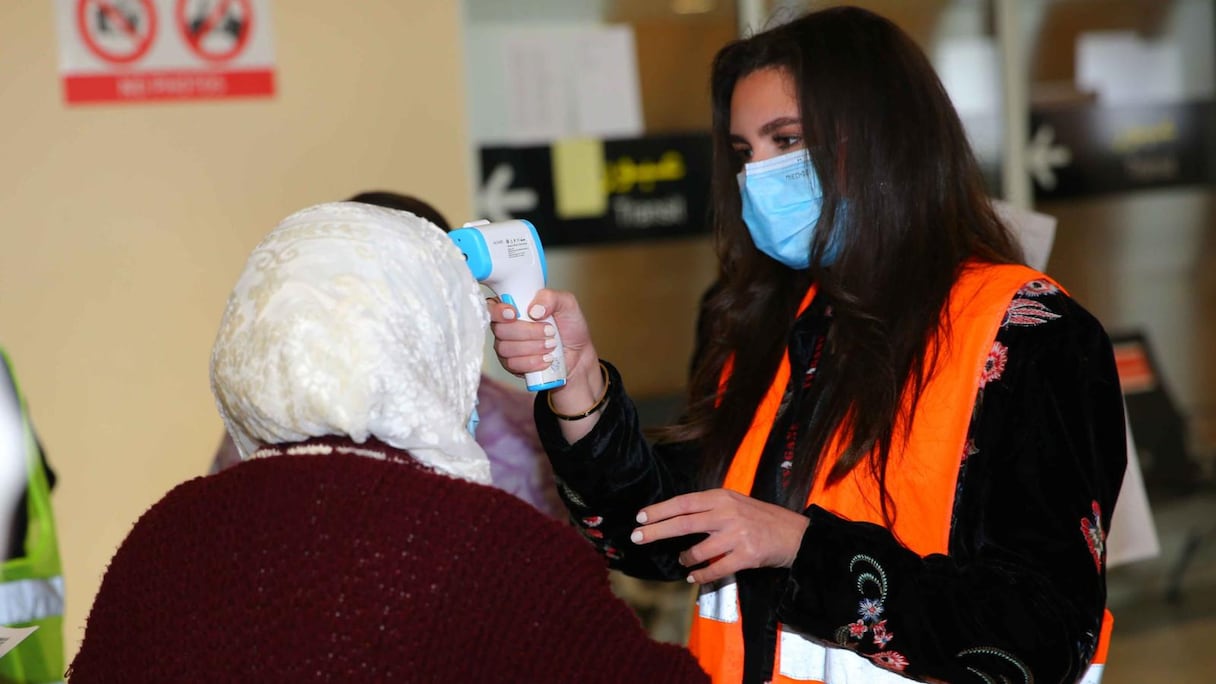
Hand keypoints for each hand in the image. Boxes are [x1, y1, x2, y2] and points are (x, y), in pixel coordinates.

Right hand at [489, 289, 604, 441]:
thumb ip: (551, 298)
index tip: (514, 313)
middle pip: (500, 329)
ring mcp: (506, 346)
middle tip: (550, 331)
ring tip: (551, 345)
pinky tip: (546, 358)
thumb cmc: (569, 327)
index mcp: (514, 306)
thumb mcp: (567, 304)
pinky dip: (533, 361)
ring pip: (506, 348)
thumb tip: (533, 309)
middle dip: (528, 332)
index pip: (491, 305)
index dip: (498, 311)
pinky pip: (513, 364)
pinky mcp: (511, 365)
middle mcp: (506, 326)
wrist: (578, 354)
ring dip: (533, 347)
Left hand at [631, 489, 809, 583]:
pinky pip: (715, 569)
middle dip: (656, 531)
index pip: (684, 502)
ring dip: (684, 558)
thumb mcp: (735, 503)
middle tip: (636, 537)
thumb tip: (675, 516)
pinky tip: (693, 576)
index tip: (640, 517)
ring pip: (697, 550)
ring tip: (682, 560)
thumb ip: (709, 508)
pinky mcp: (746, 555)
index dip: (660, 510)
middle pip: (683, 523)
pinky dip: (700, 575)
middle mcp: (727, 513)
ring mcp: (737, 535)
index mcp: (722, 497)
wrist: (795, 535)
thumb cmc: (761, 518)